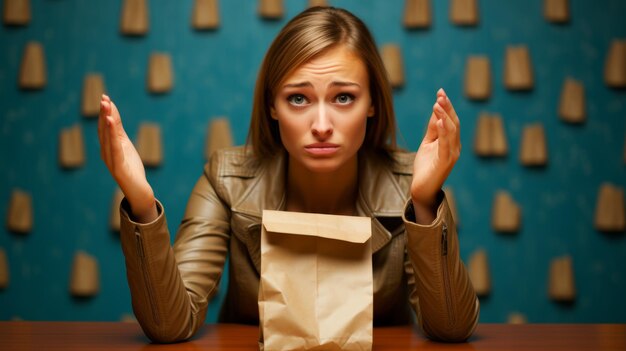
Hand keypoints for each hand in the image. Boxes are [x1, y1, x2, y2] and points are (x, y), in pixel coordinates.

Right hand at [98, 95, 156, 222]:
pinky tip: (112, 123)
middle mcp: (105, 152)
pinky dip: (112, 135)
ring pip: (107, 137)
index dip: (104, 112)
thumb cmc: (131, 167)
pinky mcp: (117, 167)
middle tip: (103, 98)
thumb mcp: (124, 144)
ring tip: (106, 106)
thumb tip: (111, 112)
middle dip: (103, 113)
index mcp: (107, 147)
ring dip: (106, 120)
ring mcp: (110, 160)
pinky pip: (114, 148)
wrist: (138, 190)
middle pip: (104, 130)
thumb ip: (118, 130)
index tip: (105, 97)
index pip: (105, 127)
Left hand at [411, 88, 460, 222]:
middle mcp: (455, 146)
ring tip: (438, 104)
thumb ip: (433, 129)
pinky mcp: (445, 162)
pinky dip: (444, 132)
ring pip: (452, 131)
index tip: (440, 92)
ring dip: (445, 116)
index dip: (446, 106)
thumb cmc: (426, 166)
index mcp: (451, 141)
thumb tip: (436, 111)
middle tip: (440, 94)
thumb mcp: (428, 143)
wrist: (422, 188)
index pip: (451, 120)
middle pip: (454, 123)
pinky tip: (440, 121)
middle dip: (447, 108)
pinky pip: (446, 144)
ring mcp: (452, 154)